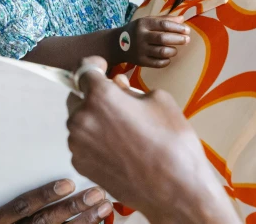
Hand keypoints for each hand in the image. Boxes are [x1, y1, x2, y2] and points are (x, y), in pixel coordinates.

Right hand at [0, 180, 112, 223]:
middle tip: (96, 193)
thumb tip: (41, 163)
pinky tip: (99, 222)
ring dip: (84, 221)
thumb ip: (14, 189)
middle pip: (44, 221)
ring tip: (103, 207)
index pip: (22, 205)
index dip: (44, 195)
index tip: (68, 183)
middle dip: (72, 207)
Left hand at [67, 58, 239, 223]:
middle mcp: (82, 119)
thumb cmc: (172, 143)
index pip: (83, 70)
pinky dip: (95, 140)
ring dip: (94, 119)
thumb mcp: (159, 100)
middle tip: (118, 103)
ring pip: (80, 122)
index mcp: (100, 97)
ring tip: (123, 130)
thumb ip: (130, 87)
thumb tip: (117, 85)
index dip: (94, 65)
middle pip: (78, 97)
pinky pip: (82, 143)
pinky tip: (119, 148)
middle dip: (94, 96)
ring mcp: (78, 144)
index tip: (102, 67)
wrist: (176, 190)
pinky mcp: (80, 165)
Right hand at [117, 15, 189, 67]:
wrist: (117, 44)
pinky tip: (168, 57)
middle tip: (187, 40)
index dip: (177, 27)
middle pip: (163, 38)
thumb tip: (182, 19)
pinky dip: (166, 61)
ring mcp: (140, 50)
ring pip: (162, 52)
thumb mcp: (147, 21)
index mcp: (143, 24)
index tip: (187, 30)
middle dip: (178, 39)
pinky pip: (157, 63)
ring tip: (175, 49)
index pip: (163, 24)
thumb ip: (164, 19)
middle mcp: (140, 36)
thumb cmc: (137, 30)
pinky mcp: (140, 61)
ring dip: (173, 51)